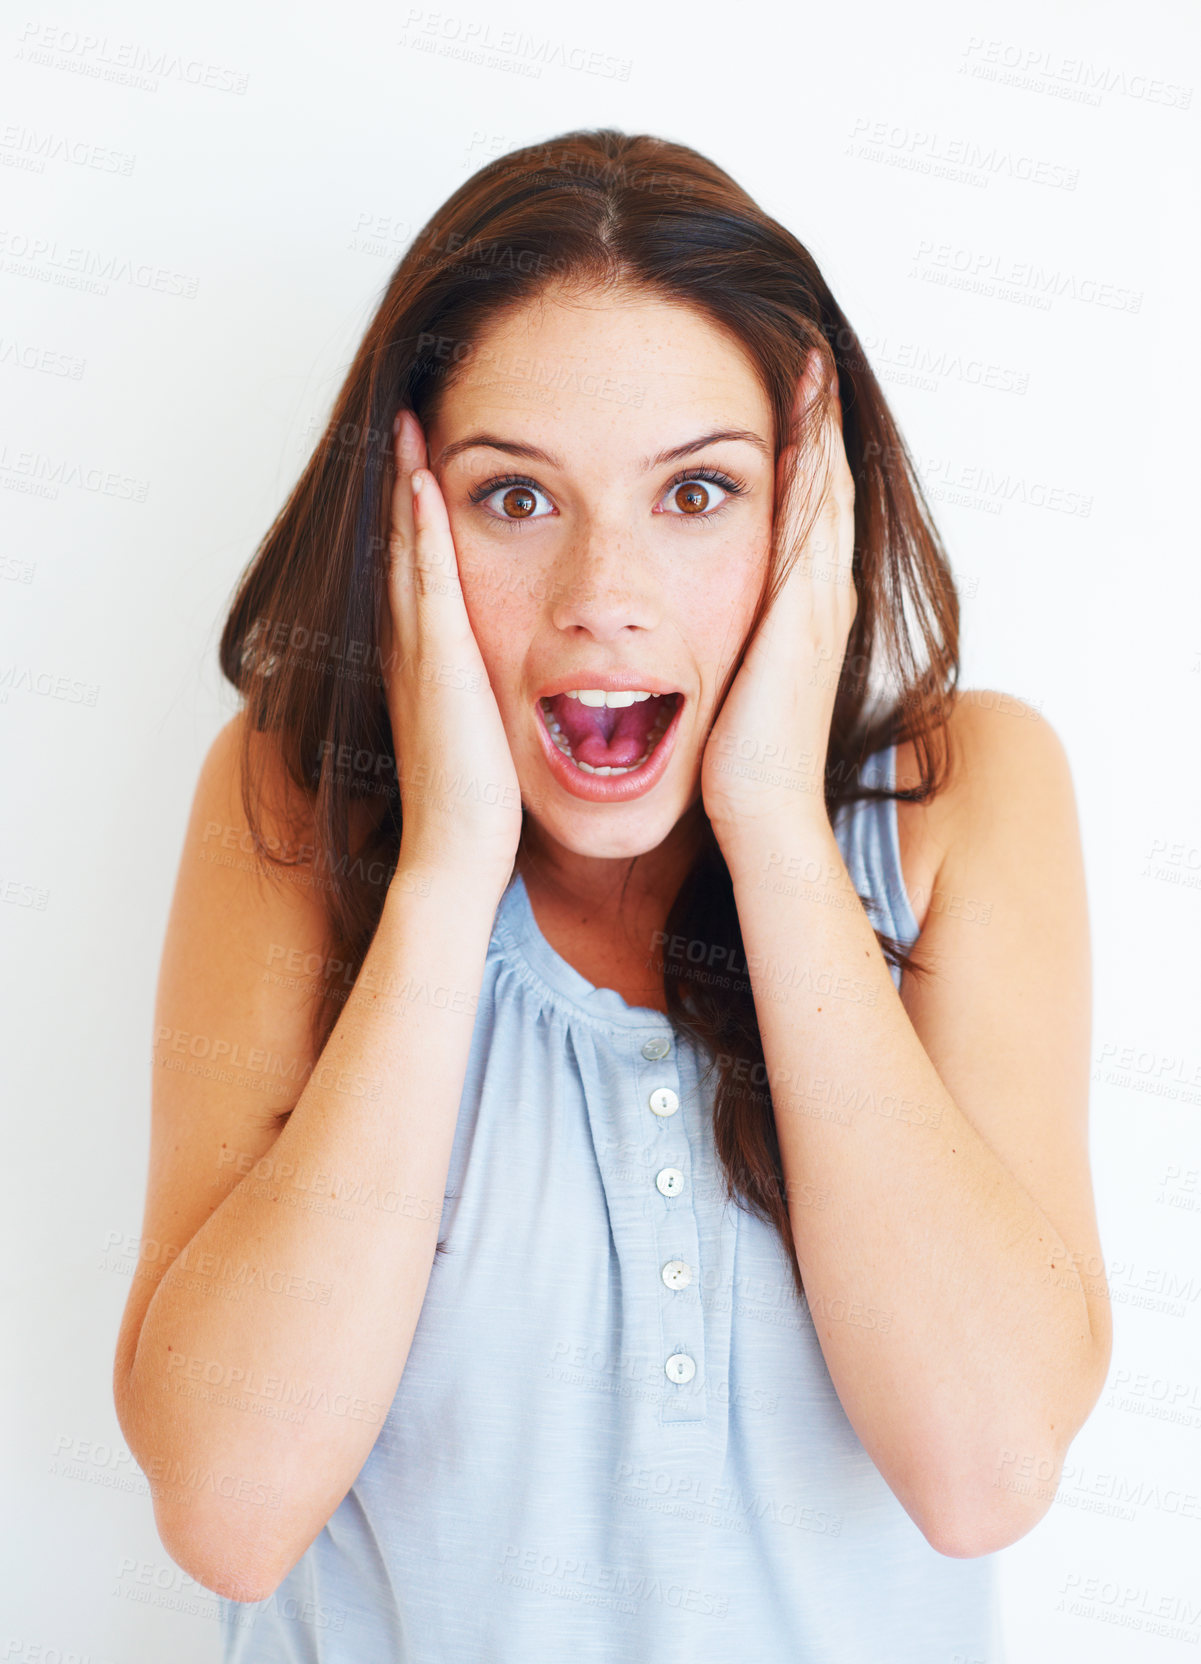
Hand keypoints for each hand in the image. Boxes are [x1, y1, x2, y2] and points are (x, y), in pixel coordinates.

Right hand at [381, 410, 523, 890]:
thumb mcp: (488, 740)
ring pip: (409, 552)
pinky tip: (424, 481)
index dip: (419, 521)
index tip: (428, 467)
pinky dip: (423, 530)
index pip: (421, 575)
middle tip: (406, 422)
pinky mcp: (438, 667)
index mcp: (427, 667)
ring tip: (408, 425)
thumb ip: (493, 704)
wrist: (458, 858)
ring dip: (406, 486)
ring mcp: (419, 656)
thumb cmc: (480, 811)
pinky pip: (429, 581)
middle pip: (403, 549)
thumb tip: (523, 692)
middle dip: (403, 485)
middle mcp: (412, 652)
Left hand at [700, 347, 856, 849]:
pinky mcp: (808, 610)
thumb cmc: (737, 768)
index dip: (802, 457)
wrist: (762, 816)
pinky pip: (815, 513)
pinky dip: (812, 460)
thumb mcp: (726, 693)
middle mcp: (823, 600)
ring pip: (828, 489)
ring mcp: (823, 602)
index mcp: (802, 616)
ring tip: (809, 361)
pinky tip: (798, 412)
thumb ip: (719, 654)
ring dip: (820, 424)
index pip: (807, 516)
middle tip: (808, 352)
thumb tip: (682, 640)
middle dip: (819, 422)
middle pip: (828, 487)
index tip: (785, 398)